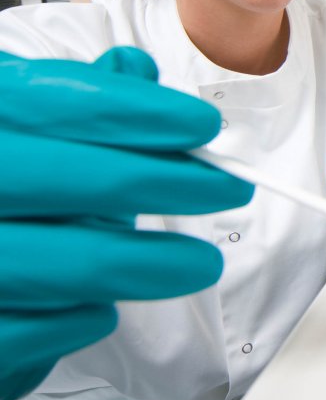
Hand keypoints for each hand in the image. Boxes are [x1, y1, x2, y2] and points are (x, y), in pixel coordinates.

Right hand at [0, 47, 253, 399]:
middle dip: (154, 182)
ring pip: (42, 260)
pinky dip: (75, 321)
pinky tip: (102, 310)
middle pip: (52, 176)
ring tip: (200, 263)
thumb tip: (134, 68)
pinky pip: (21, 331)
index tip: (203, 125)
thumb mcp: (35, 142)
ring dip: (136, 262)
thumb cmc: (9, 210)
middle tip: (228, 189)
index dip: (131, 110)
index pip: (46, 100)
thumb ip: (82, 107)